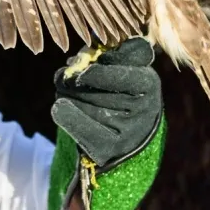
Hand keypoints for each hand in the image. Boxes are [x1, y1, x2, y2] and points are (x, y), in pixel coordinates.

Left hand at [47, 37, 165, 209]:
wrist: (123, 152)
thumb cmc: (116, 101)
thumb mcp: (121, 75)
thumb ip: (107, 57)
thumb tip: (82, 57)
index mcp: (149, 83)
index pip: (116, 61)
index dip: (95, 63)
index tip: (84, 66)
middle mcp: (144, 108)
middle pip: (90, 78)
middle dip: (71, 77)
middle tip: (64, 78)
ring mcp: (128, 131)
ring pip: (79, 99)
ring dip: (65, 94)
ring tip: (67, 97)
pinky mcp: (108, 150)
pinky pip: (77, 124)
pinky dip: (64, 114)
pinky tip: (60, 108)